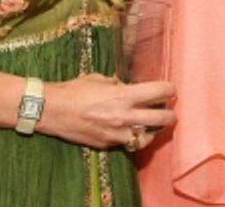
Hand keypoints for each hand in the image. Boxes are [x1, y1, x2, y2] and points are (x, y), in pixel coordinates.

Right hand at [42, 73, 174, 149]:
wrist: (53, 110)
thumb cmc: (74, 90)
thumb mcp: (99, 80)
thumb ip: (116, 84)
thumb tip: (125, 84)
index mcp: (123, 95)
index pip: (158, 92)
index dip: (169, 89)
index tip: (171, 89)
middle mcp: (124, 116)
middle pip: (161, 119)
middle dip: (170, 115)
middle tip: (170, 111)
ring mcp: (116, 133)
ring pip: (147, 138)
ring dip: (153, 131)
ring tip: (154, 126)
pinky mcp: (107, 144)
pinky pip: (127, 144)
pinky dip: (133, 139)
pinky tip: (133, 133)